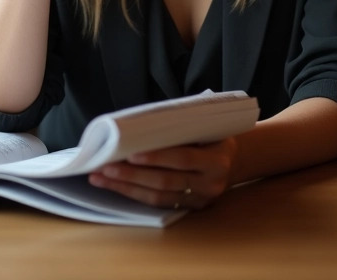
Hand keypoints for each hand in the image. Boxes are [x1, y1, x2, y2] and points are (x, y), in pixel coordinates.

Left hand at [87, 136, 238, 210]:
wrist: (234, 160)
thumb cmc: (213, 136)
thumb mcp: (206, 127)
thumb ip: (180, 128)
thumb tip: (139, 126)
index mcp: (217, 159)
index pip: (182, 159)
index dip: (156, 157)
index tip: (130, 153)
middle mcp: (211, 183)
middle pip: (166, 181)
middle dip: (132, 175)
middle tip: (105, 167)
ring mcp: (200, 200)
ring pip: (159, 196)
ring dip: (126, 187)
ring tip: (101, 178)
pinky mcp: (190, 209)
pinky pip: (159, 204)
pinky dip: (135, 194)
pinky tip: (116, 187)